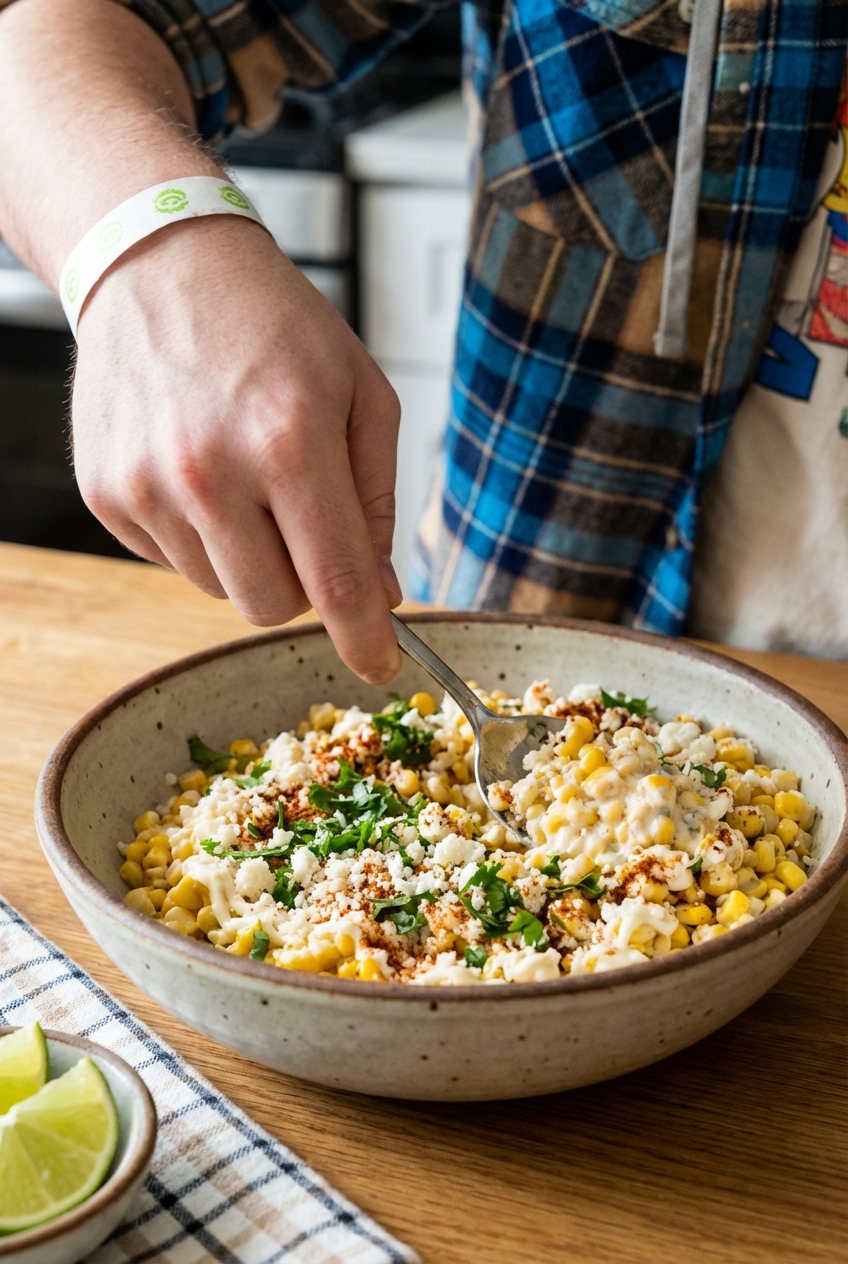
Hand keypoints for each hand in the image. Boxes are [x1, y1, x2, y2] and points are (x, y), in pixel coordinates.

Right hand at [71, 214, 402, 683]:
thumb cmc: (276, 325)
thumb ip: (375, 501)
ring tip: (245, 476)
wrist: (163, 266)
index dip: (364, 639)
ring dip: (248, 558)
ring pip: (220, 591)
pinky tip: (201, 470)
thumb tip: (379, 594)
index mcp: (289, 441)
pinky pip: (173, 562)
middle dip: (303, 584)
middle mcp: (210, 472)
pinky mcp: (107, 495)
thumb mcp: (361, 394)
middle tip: (304, 522)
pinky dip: (200, 537)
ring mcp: (147, 486)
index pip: (335, 582)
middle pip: (272, 606)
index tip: (380, 666)